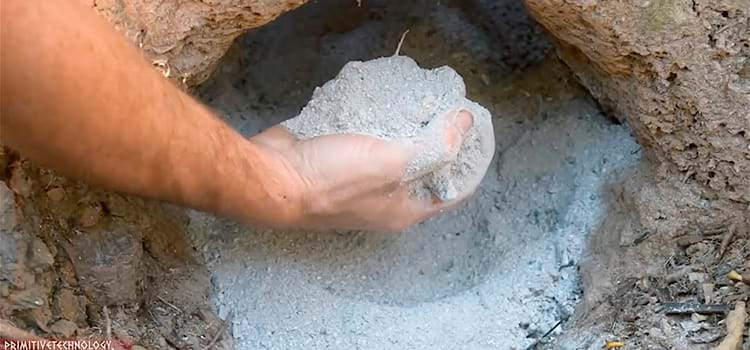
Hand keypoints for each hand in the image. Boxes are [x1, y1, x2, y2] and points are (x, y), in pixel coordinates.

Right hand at [248, 110, 474, 231]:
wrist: (272, 177)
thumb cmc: (335, 180)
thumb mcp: (393, 163)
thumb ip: (433, 146)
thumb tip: (465, 123)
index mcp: (403, 212)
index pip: (451, 191)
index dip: (469, 163)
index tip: (478, 132)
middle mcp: (383, 202)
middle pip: (422, 170)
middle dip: (437, 140)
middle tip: (448, 108)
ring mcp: (358, 183)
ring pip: (392, 152)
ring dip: (405, 128)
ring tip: (420, 99)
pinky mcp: (337, 162)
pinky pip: (365, 140)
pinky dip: (375, 122)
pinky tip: (381, 100)